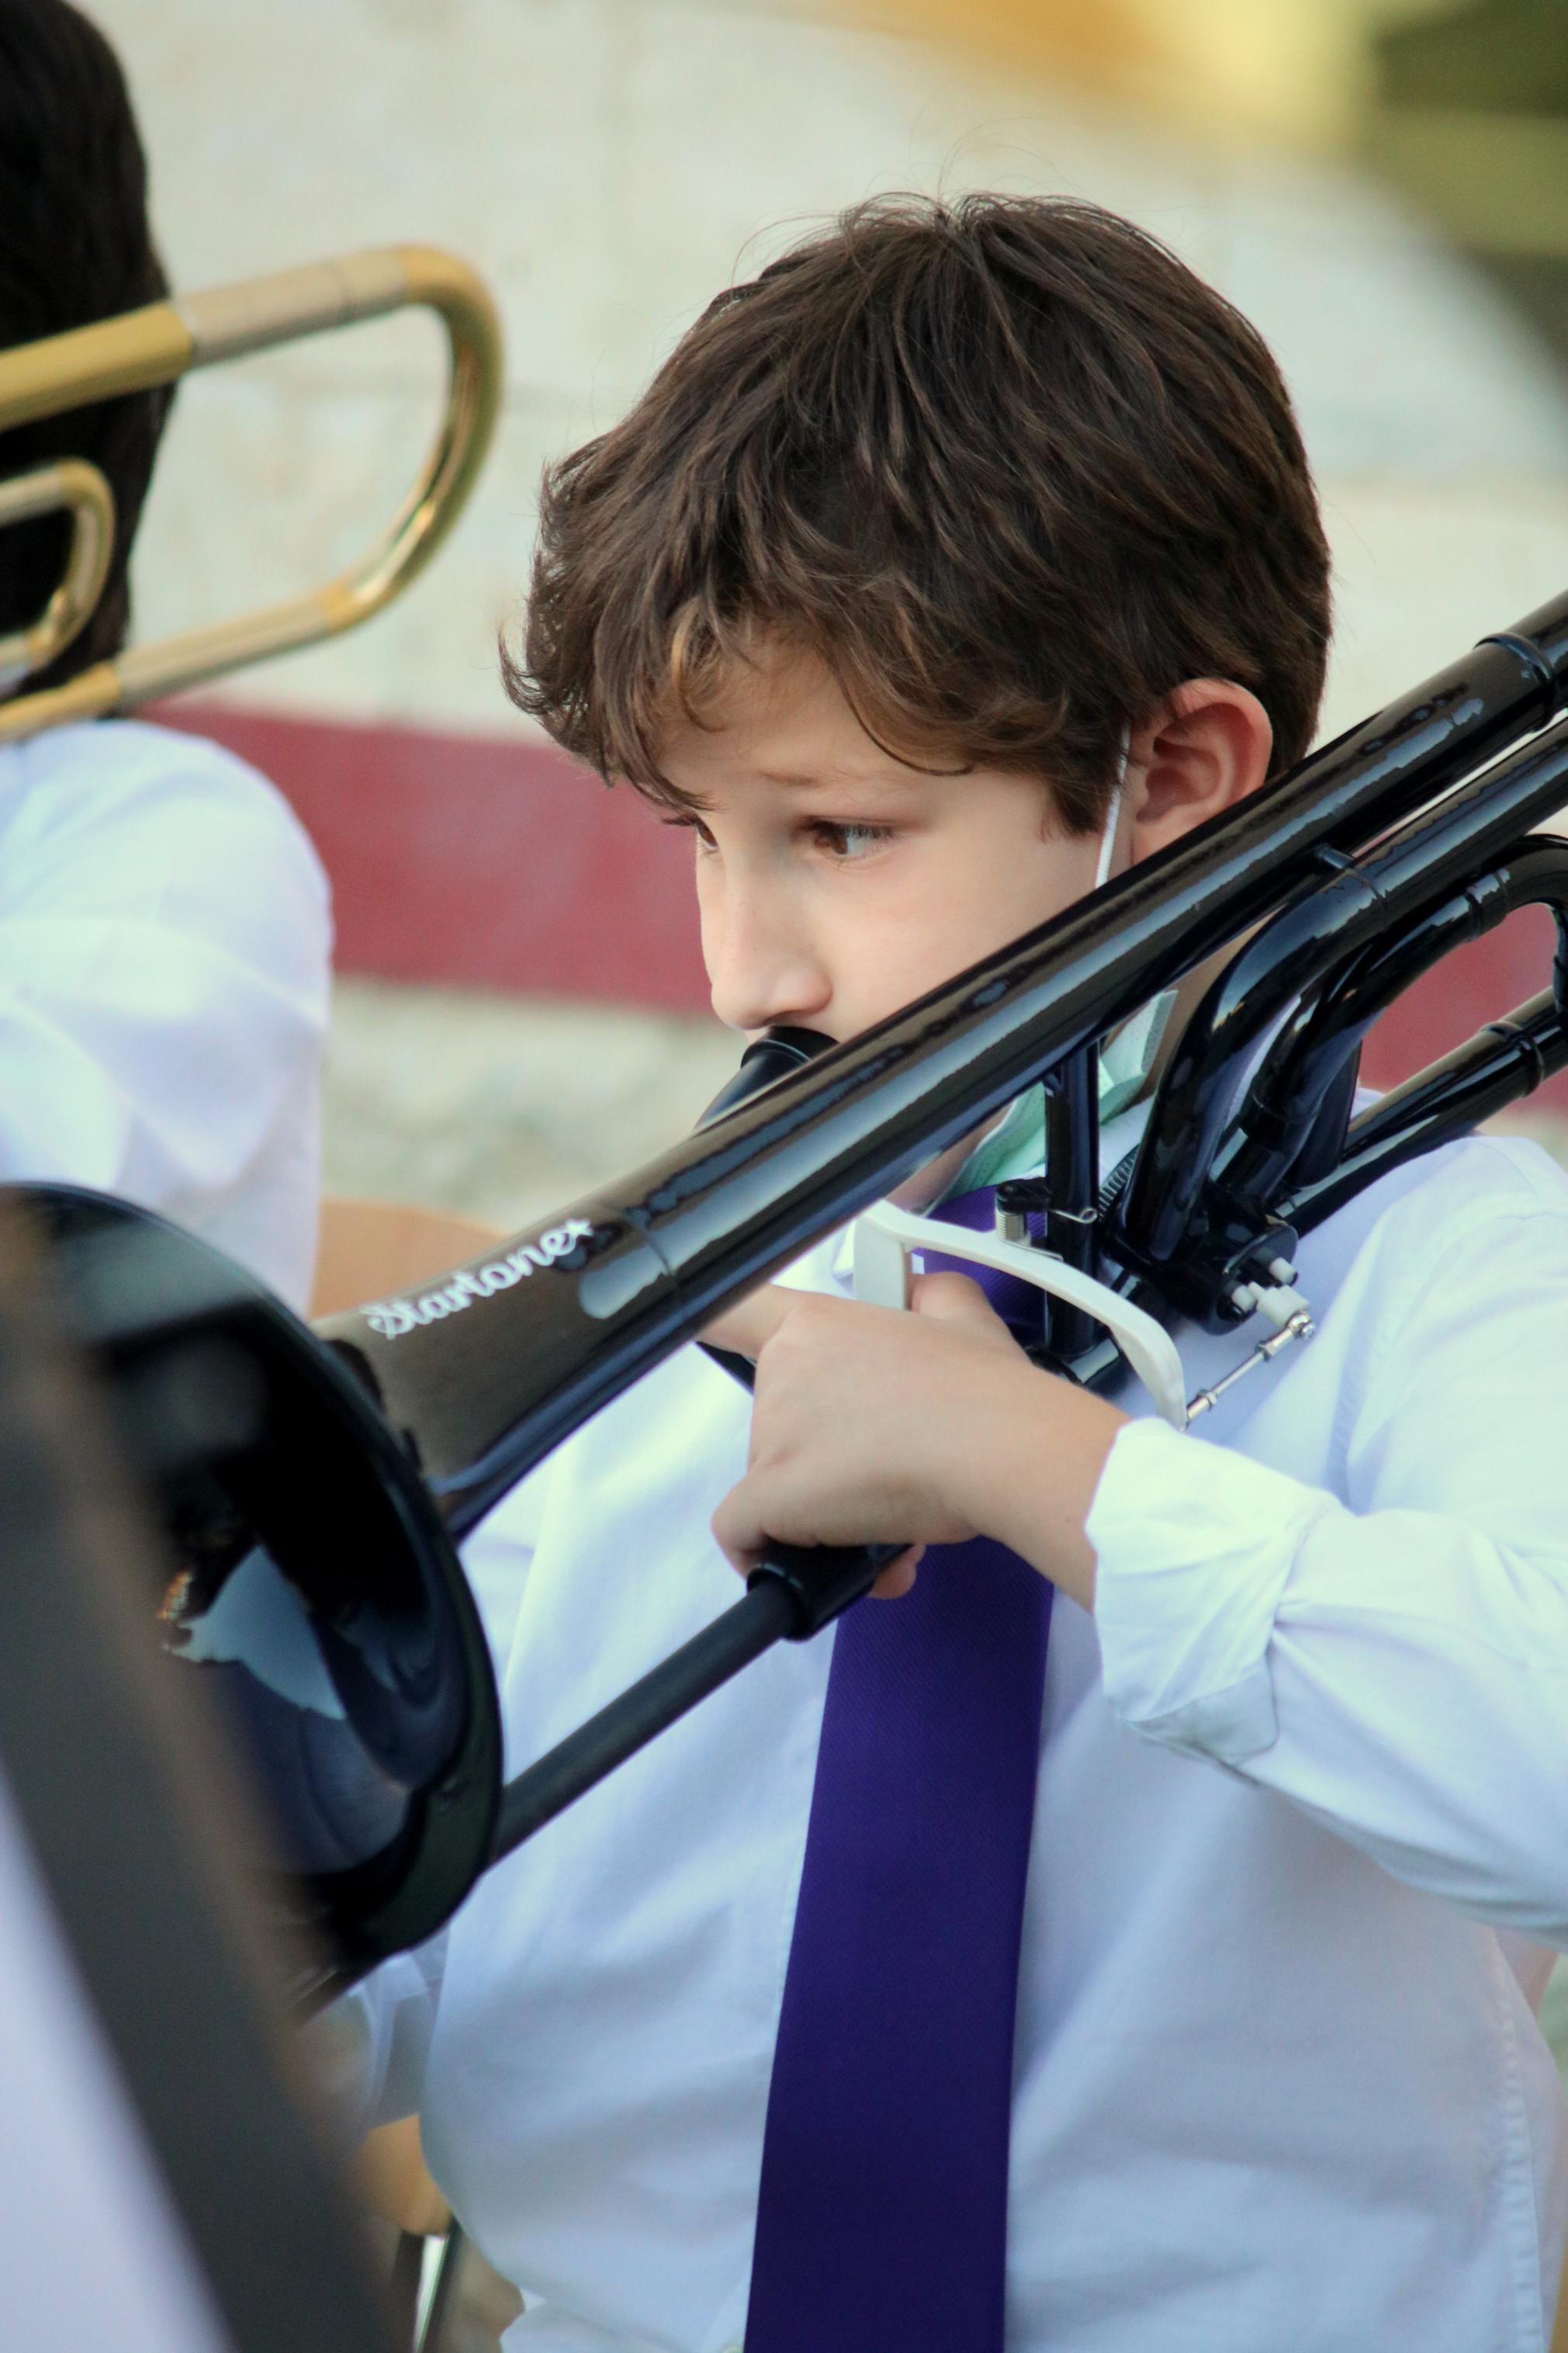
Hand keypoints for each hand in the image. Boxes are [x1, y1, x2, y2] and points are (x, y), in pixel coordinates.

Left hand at [709, 1274, 1127, 1606]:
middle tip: (888, 1478)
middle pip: (777, 1425)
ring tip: (898, 1525)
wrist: (999, 1446)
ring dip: (828, 1514)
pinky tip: (837, 1566)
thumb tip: (923, 1293)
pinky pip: (745, 1534)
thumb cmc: (986, 1394)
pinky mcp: (771, 1493)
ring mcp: (771, 1433)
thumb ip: (933, 1296)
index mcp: (817, 1323)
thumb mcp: (967, 1317)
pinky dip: (778, 1555)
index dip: (719, 1330)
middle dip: (827, 1459)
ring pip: (776, 1485)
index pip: (733, 1313)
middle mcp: (783, 1369)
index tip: (711, 1342)